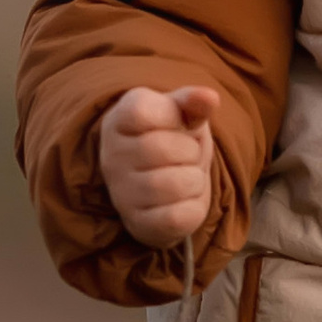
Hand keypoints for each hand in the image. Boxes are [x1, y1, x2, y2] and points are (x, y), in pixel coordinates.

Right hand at [97, 83, 221, 247]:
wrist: (166, 179)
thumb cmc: (172, 136)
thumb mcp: (180, 112)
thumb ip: (192, 102)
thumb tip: (209, 97)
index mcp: (118, 121)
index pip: (142, 111)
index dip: (171, 115)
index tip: (174, 121)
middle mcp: (111, 158)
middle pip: (163, 149)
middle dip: (190, 151)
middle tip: (185, 154)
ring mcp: (122, 194)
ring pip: (174, 185)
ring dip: (194, 179)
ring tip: (185, 176)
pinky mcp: (138, 224)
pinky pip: (178, 217)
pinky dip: (193, 207)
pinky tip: (183, 200)